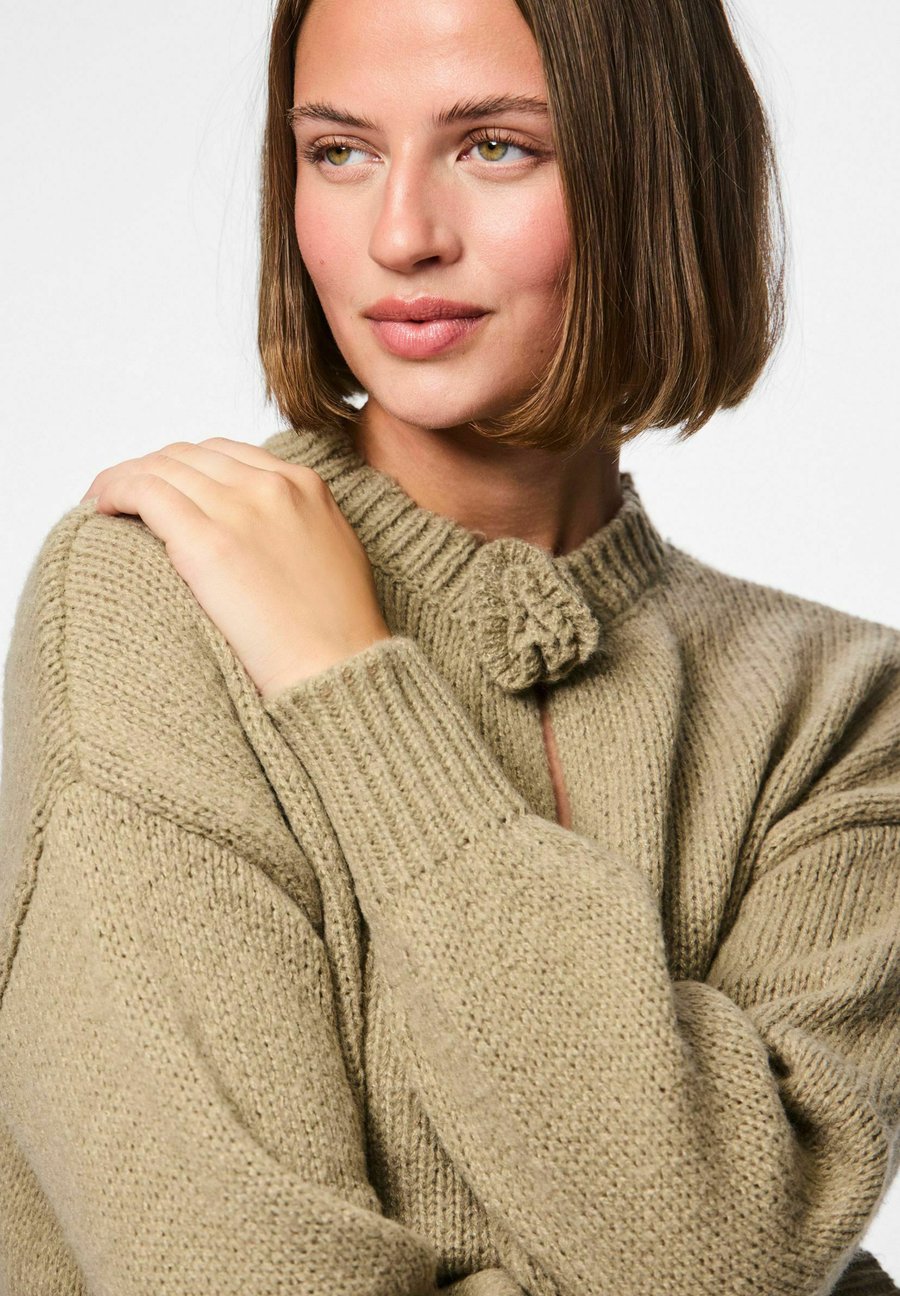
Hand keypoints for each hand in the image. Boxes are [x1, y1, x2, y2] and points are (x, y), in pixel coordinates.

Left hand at [79, 436, 392, 700]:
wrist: (340, 671)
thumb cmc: (336, 636)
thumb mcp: (331, 555)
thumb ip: (294, 527)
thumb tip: (253, 536)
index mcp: (304, 485)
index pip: (225, 454)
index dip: (183, 468)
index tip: (163, 490)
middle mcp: (271, 485)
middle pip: (188, 455)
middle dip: (150, 470)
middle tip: (122, 498)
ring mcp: (240, 509)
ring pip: (161, 468)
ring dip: (124, 480)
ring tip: (102, 504)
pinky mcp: (208, 541)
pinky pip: (144, 492)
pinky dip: (114, 491)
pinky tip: (101, 509)